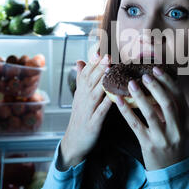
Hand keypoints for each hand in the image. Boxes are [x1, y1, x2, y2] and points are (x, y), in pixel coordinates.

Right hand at [58, 52, 111, 169]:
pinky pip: (101, 112)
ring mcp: (87, 111)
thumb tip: (80, 61)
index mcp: (81, 91)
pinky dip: (107, 104)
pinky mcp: (93, 124)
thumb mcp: (80, 97)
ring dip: (103, 80)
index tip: (102, 45)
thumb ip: (82, 79)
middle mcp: (83, 98)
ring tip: (111, 68)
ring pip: (95, 92)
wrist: (74, 142)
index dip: (94, 59)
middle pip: (91, 78)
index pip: (87, 71)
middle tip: (109, 52)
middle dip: (99, 65)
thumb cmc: (81, 118)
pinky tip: (115, 97)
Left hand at [115, 66, 188, 170]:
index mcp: (187, 121)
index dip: (167, 81)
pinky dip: (126, 111)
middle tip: (144, 75)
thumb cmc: (174, 144)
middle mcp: (177, 129)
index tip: (156, 69)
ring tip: (130, 84)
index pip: (178, 96)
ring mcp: (163, 138)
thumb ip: (175, 109)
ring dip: (139, 96)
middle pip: (166, 102)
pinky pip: (135, 124)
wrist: (171, 171)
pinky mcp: (148, 145)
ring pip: (150, 112)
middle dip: (155, 86)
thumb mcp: (181, 127)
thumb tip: (161, 84)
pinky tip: (119, 101)